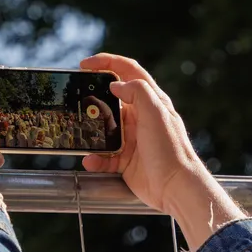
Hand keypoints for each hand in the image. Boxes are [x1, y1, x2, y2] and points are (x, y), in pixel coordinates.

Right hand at [80, 53, 243, 248]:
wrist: (175, 188)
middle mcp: (141, 117)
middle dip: (92, 98)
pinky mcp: (125, 160)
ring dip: (90, 132)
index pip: (128, 72)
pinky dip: (95, 158)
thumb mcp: (156, 113)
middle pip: (111, 100)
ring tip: (80, 132)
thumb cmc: (171, 150)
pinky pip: (104, 155)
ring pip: (103, 129)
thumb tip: (116, 85)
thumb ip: (137, 92)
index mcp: (151, 101)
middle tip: (76, 98)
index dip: (106, 63)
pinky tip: (91, 160)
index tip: (85, 65)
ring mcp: (132, 139)